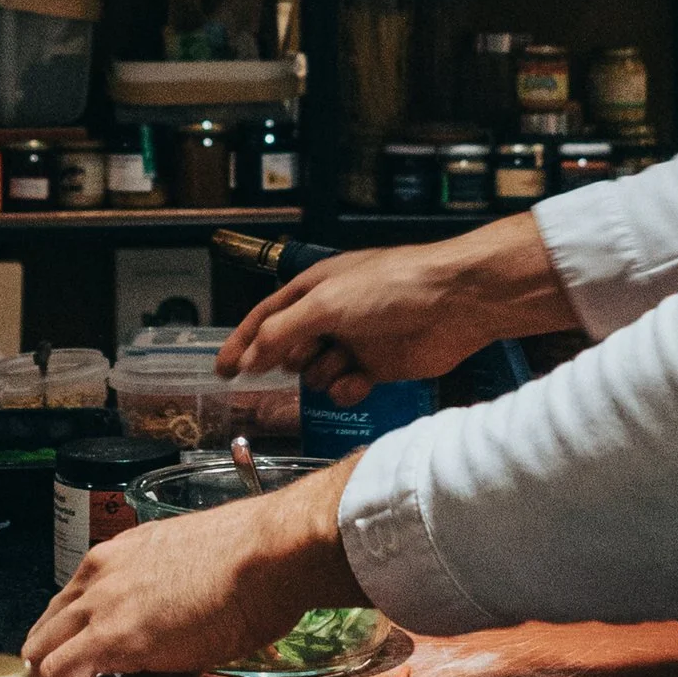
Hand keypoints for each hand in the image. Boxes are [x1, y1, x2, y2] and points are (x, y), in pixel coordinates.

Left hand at [22, 458, 362, 676]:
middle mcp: (96, 575)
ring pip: (38, 658)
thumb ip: (155, 649)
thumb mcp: (191, 601)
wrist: (274, 553)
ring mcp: (99, 601)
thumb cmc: (256, 569)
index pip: (66, 616)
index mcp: (116, 560)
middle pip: (42, 638)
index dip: (64, 662)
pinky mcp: (110, 634)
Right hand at [215, 214, 575, 402]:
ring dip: (323, 375)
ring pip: (316, 374)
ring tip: (342, 363)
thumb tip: (250, 355)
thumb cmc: (394, 286)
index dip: (242, 342)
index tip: (223, 370)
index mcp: (315, 287)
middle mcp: (333, 313)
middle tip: (302, 358)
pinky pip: (344, 389)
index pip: (266, 316)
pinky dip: (347, 389)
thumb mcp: (326, 304)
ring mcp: (355, 341)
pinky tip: (359, 381)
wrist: (454, 305)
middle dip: (290, 360)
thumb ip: (282, 332)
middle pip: (290, 349)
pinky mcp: (378, 366)